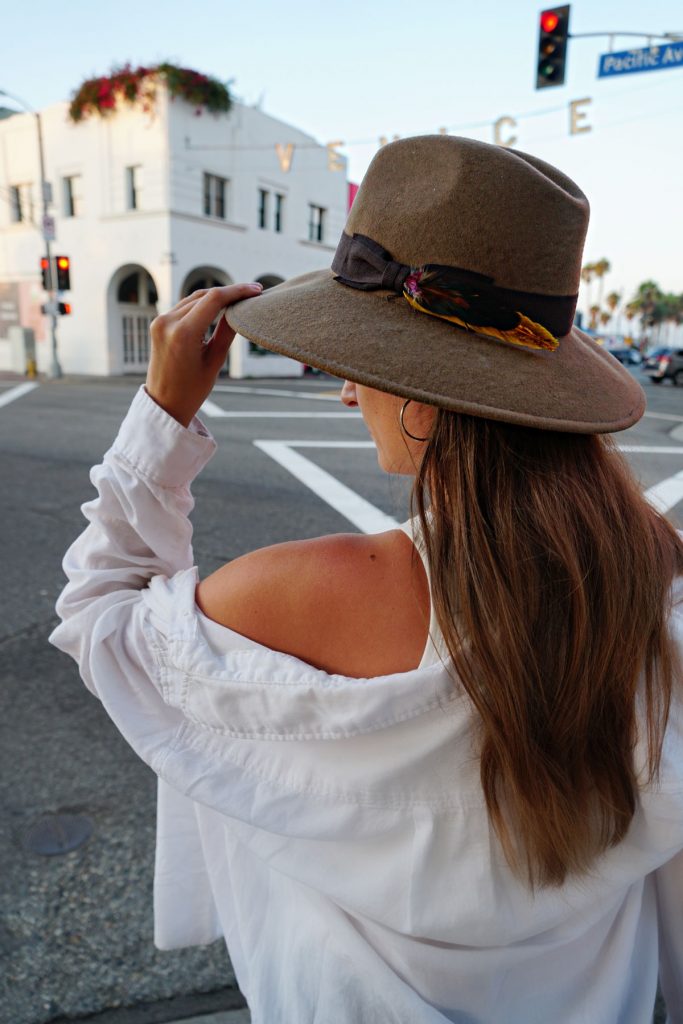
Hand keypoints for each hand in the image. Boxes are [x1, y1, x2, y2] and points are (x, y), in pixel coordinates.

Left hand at [145, 283, 262, 426]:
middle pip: (203, 296)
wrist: (164, 404)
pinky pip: (184, 307)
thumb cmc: (192, 390)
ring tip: (238, 299)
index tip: (256, 290)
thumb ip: (227, 331)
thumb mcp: (215, 361)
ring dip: (215, 297)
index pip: (214, 299)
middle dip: (228, 293)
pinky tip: (219, 305)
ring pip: (193, 299)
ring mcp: (160, 322)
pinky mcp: (158, 324)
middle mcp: (167, 322)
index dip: (237, 291)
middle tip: (252, 293)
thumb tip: (239, 308)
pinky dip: (202, 304)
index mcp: (183, 333)